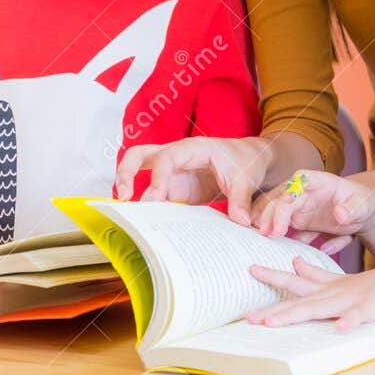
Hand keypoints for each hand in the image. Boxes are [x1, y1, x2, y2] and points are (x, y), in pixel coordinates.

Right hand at [115, 136, 270, 223]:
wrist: (251, 161)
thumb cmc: (246, 161)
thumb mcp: (246, 179)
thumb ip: (241, 199)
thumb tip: (242, 222)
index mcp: (193, 148)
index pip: (166, 158)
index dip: (158, 177)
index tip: (156, 198)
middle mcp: (177, 157)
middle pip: (139, 155)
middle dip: (125, 173)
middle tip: (122, 198)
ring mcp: (174, 173)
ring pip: (141, 175)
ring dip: (131, 192)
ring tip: (128, 216)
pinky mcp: (176, 189)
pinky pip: (156, 197)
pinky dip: (149, 209)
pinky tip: (148, 226)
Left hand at [247, 258, 374, 330]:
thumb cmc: (371, 284)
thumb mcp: (339, 278)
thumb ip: (315, 274)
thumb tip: (294, 263)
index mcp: (326, 287)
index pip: (295, 281)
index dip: (273, 276)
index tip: (250, 269)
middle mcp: (333, 293)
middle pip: (299, 300)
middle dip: (274, 309)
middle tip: (250, 316)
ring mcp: (350, 301)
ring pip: (320, 309)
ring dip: (296, 314)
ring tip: (274, 322)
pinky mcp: (369, 309)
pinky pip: (359, 317)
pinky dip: (350, 321)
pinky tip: (341, 327)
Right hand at [251, 171, 374, 256]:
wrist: (362, 215)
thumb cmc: (362, 203)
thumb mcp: (363, 205)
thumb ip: (353, 209)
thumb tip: (341, 215)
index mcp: (317, 181)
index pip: (299, 182)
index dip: (289, 194)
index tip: (284, 210)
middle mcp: (302, 193)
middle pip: (282, 199)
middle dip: (272, 214)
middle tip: (268, 232)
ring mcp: (298, 208)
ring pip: (277, 214)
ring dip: (269, 224)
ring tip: (263, 238)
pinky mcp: (297, 223)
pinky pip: (284, 229)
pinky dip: (277, 236)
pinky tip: (275, 246)